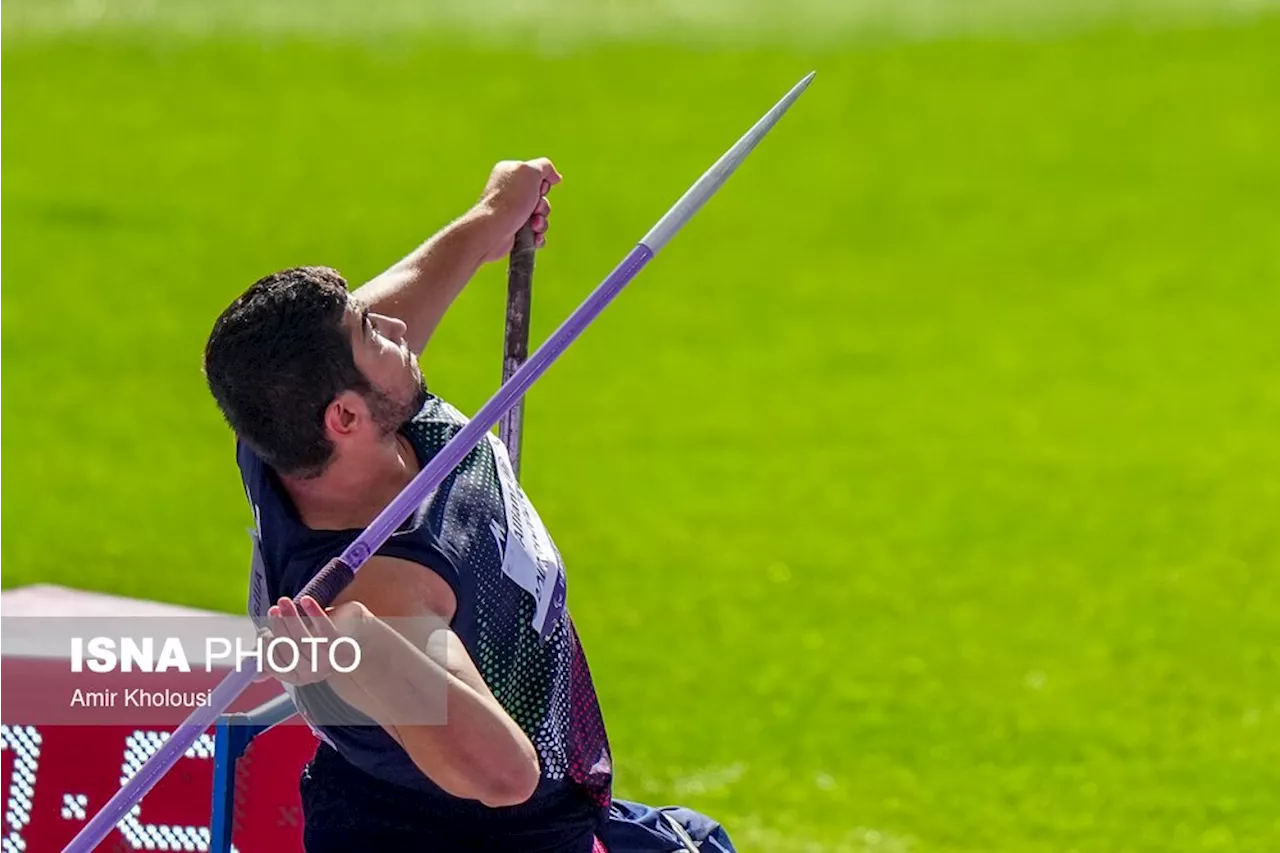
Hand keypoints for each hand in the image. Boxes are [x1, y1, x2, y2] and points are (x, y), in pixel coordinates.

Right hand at [256, 596, 370, 686]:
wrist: (355, 632)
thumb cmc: (319, 637)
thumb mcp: (296, 647)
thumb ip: (275, 657)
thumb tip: (255, 676)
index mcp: (298, 677)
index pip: (275, 665)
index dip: (266, 648)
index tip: (263, 630)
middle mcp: (313, 673)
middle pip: (289, 651)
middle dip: (279, 628)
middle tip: (273, 609)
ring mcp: (329, 660)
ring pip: (305, 640)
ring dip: (292, 618)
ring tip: (284, 601)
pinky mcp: (343, 645)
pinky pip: (325, 629)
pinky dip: (313, 614)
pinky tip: (305, 600)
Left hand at [476, 158, 561, 261]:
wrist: (494, 229)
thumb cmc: (509, 200)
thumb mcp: (530, 171)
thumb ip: (545, 167)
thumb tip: (555, 176)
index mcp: (510, 173)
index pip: (537, 175)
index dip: (543, 184)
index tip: (538, 188)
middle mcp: (510, 192)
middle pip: (541, 197)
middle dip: (543, 206)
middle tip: (534, 208)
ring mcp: (512, 212)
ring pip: (540, 216)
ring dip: (541, 222)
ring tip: (532, 225)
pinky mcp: (513, 230)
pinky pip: (535, 233)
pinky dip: (537, 236)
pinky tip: (533, 237)